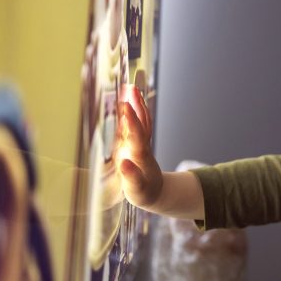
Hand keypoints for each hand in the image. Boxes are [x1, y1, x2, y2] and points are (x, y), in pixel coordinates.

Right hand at [117, 85, 162, 208]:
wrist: (156, 193)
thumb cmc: (144, 193)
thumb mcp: (137, 189)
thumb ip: (131, 177)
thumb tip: (123, 162)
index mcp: (140, 156)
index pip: (137, 135)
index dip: (131, 120)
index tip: (125, 105)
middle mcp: (142, 146)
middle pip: (141, 123)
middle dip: (136, 106)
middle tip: (130, 88)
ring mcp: (141, 144)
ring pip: (142, 121)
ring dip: (137, 105)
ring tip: (132, 88)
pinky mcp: (138, 144)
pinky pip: (137, 124)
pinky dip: (134, 112)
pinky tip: (130, 101)